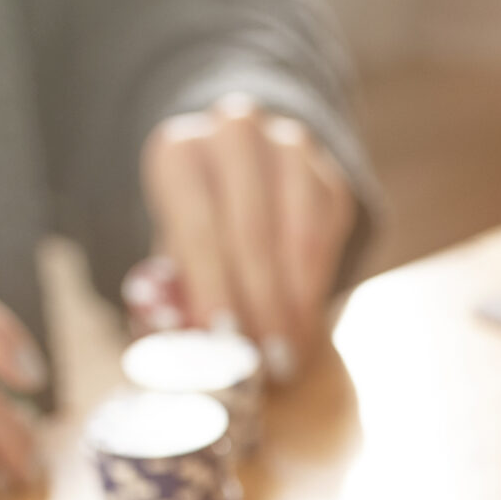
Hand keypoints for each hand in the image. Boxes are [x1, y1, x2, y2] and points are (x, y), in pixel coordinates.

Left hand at [141, 94, 354, 382]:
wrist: (237, 184)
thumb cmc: (196, 235)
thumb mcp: (171, 255)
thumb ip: (174, 297)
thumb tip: (189, 349)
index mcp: (179, 153)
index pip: (198, 225)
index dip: (213, 287)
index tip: (225, 339)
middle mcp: (233, 137)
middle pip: (251, 230)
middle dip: (260, 305)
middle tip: (264, 362)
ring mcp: (288, 150)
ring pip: (298, 233)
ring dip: (294, 304)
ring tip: (288, 357)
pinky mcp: (328, 175)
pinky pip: (328, 236)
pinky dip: (315, 288)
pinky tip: (304, 328)